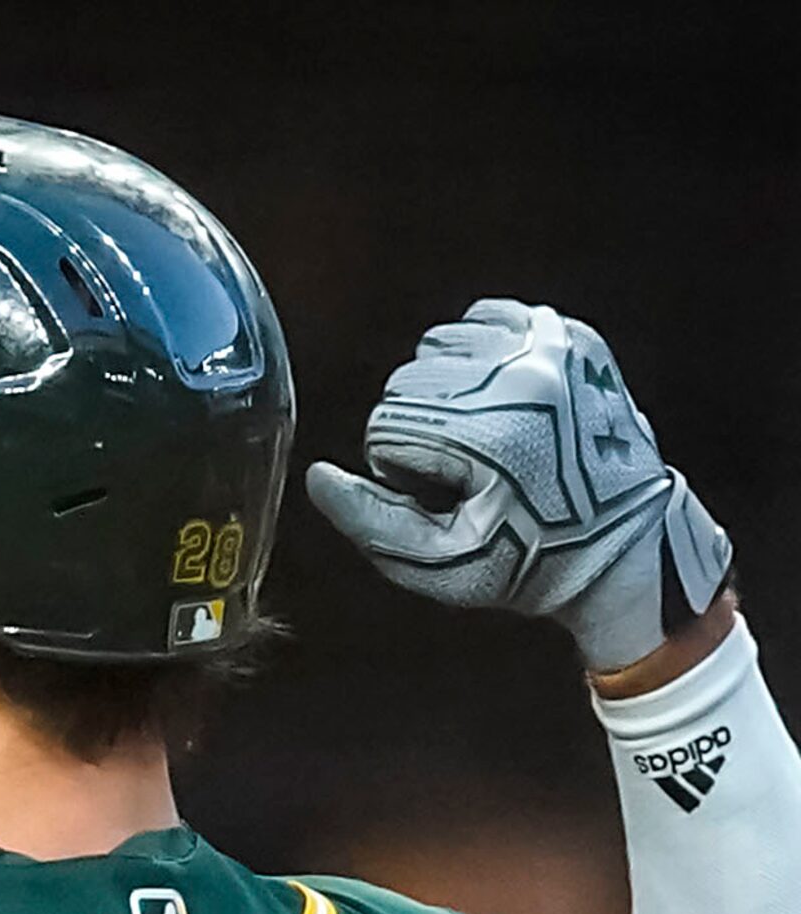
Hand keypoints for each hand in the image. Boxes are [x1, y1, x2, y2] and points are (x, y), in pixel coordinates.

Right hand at [306, 299, 732, 672]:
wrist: (629, 545)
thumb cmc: (530, 563)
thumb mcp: (441, 564)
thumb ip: (369, 521)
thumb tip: (317, 475)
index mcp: (489, 433)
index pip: (384, 425)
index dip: (397, 469)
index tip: (440, 496)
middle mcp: (521, 377)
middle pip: (406, 379)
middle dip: (416, 426)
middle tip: (460, 470)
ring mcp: (550, 348)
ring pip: (440, 343)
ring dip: (442, 388)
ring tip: (479, 432)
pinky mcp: (568, 335)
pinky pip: (487, 316)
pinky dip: (477, 350)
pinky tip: (493, 394)